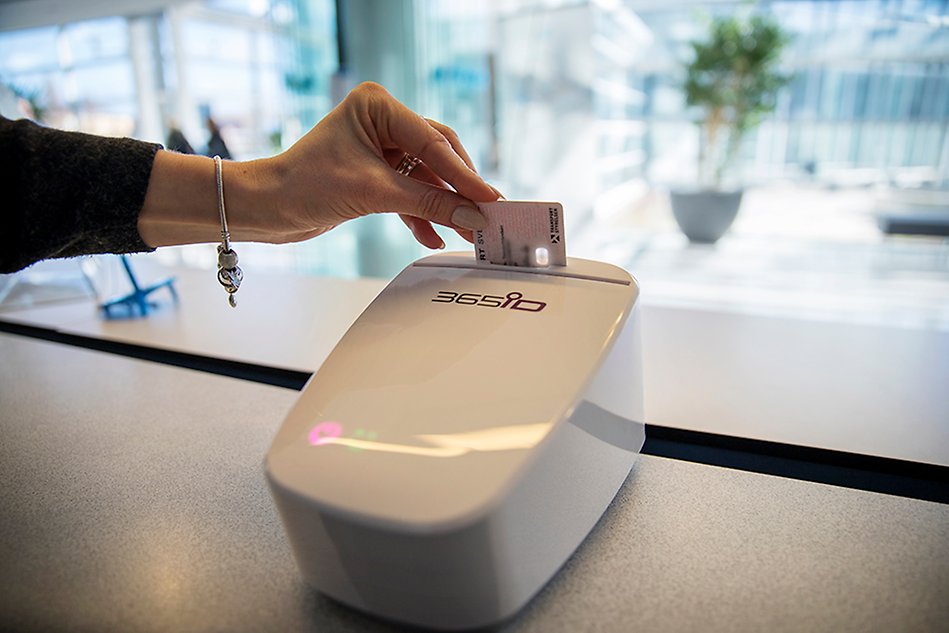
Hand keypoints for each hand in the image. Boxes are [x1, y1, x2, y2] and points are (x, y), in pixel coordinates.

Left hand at [261, 82, 499, 248]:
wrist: (266, 209)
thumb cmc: (304, 185)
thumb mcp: (373, 193)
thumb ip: (427, 203)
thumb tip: (472, 216)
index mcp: (377, 105)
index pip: (433, 141)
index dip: (463, 174)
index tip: (489, 199)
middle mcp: (381, 120)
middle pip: (436, 155)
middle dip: (457, 190)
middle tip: (484, 216)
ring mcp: (379, 146)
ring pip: (426, 177)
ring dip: (443, 206)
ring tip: (466, 233)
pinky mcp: (375, 173)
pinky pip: (409, 191)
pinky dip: (420, 214)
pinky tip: (433, 236)